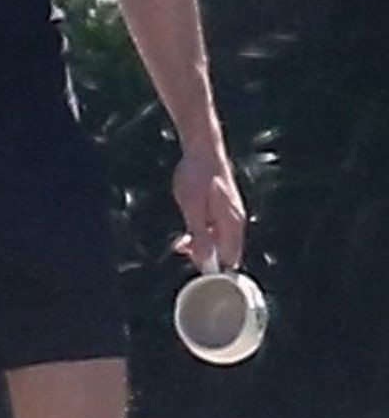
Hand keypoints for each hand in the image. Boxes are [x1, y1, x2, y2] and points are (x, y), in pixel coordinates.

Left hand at [171, 146, 246, 271]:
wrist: (202, 149)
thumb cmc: (196, 177)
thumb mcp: (193, 209)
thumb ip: (200, 236)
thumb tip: (205, 262)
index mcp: (232, 224)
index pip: (230, 261)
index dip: (213, 268)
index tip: (193, 264)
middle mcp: (236, 221)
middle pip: (225, 252)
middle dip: (205, 256)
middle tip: (182, 247)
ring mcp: (231, 214)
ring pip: (220, 240)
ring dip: (202, 244)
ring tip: (181, 240)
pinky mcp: (224, 207)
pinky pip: (216, 228)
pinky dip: (203, 232)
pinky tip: (189, 227)